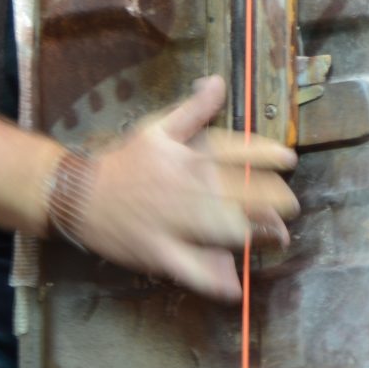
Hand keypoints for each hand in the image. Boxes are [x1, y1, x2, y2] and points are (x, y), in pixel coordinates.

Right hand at [73, 75, 299, 303]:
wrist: (79, 194)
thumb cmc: (124, 161)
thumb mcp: (157, 127)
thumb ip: (194, 108)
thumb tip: (218, 81)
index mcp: (190, 155)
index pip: (241, 152)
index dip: (270, 156)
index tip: (288, 160)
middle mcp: (189, 187)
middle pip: (244, 194)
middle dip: (274, 200)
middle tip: (289, 205)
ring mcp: (175, 222)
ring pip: (228, 230)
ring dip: (258, 234)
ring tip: (278, 236)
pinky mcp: (160, 252)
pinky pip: (192, 269)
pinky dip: (213, 279)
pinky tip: (233, 286)